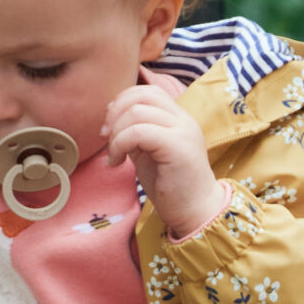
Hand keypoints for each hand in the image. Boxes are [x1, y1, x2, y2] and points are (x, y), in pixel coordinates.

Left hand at [104, 84, 225, 239]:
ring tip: (114, 156)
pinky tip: (117, 163)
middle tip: (107, 138)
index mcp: (179, 119)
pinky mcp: (178, 147)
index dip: (122, 103)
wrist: (195, 212)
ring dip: (116, 133)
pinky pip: (138, 132)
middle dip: (115, 113)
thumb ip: (137, 131)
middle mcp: (184, 120)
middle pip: (141, 95)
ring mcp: (184, 132)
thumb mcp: (149, 151)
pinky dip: (120, 145)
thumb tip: (111, 119)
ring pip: (137, 111)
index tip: (111, 129)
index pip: (148, 91)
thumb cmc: (171, 186)